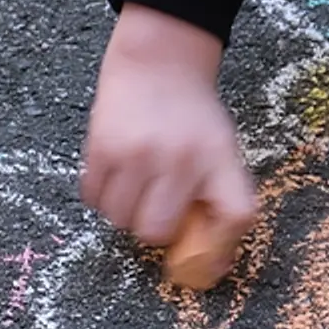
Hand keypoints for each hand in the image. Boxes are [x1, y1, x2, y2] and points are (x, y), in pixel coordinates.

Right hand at [78, 4, 257, 281]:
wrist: (158, 63)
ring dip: (126, 214)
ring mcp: (136, 153)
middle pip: (156, 231)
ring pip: (120, 220)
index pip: (234, 216)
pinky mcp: (101, 147)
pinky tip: (116, 177)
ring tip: (135, 189)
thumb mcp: (222, 152)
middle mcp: (180, 159)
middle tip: (157, 209)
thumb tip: (212, 266)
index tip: (205, 261)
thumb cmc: (193, 116)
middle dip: (155, 230)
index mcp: (220, 159)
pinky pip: (94, 199)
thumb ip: (223, 202)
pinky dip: (103, 197)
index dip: (219, 250)